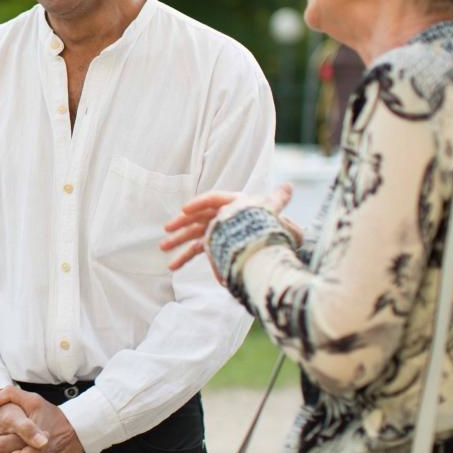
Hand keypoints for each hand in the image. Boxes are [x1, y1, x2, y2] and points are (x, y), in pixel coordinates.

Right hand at [161, 184, 300, 274]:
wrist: (269, 242)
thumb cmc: (270, 224)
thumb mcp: (273, 211)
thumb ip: (278, 199)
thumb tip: (289, 187)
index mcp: (233, 204)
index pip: (213, 200)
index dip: (199, 204)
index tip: (185, 210)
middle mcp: (221, 215)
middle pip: (198, 217)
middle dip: (182, 224)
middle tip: (167, 230)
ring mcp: (215, 230)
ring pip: (193, 234)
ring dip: (178, 241)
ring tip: (163, 248)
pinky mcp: (212, 244)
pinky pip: (196, 249)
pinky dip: (184, 257)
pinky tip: (173, 266)